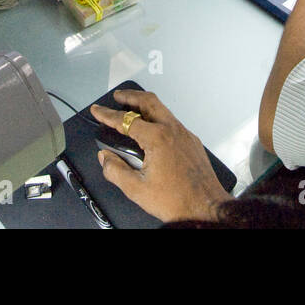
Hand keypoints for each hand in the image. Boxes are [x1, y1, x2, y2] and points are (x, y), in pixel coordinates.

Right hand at [90, 89, 230, 222]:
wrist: (206, 208)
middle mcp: (173, 130)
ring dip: (145, 105)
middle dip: (130, 96)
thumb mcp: (137, 189)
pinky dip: (158, 117)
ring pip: (162, 110)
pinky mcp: (192, 142)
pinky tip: (152, 128)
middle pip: (149, 101)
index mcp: (158, 138)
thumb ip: (115, 171)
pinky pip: (172, 121)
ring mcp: (184, 134)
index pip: (126, 120)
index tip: (98, 111)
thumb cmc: (178, 200)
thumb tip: (105, 158)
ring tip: (131, 109)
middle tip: (117, 96)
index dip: (108, 114)